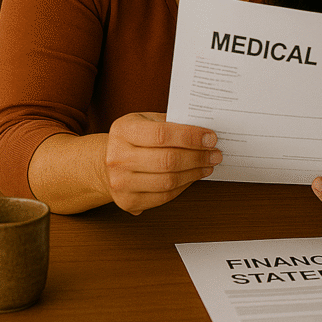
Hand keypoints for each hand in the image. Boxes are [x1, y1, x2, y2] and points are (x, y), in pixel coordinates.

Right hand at [103, 112, 221, 214]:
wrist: (105, 163)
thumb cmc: (133, 138)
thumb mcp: (146, 120)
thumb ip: (172, 122)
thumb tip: (205, 131)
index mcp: (123, 131)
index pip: (162, 134)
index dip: (191, 137)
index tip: (211, 138)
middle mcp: (118, 157)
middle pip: (168, 160)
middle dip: (198, 157)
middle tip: (215, 154)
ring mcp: (120, 182)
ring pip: (168, 181)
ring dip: (194, 173)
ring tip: (208, 165)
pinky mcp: (127, 201)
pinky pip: (164, 196)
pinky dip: (184, 186)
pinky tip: (193, 176)